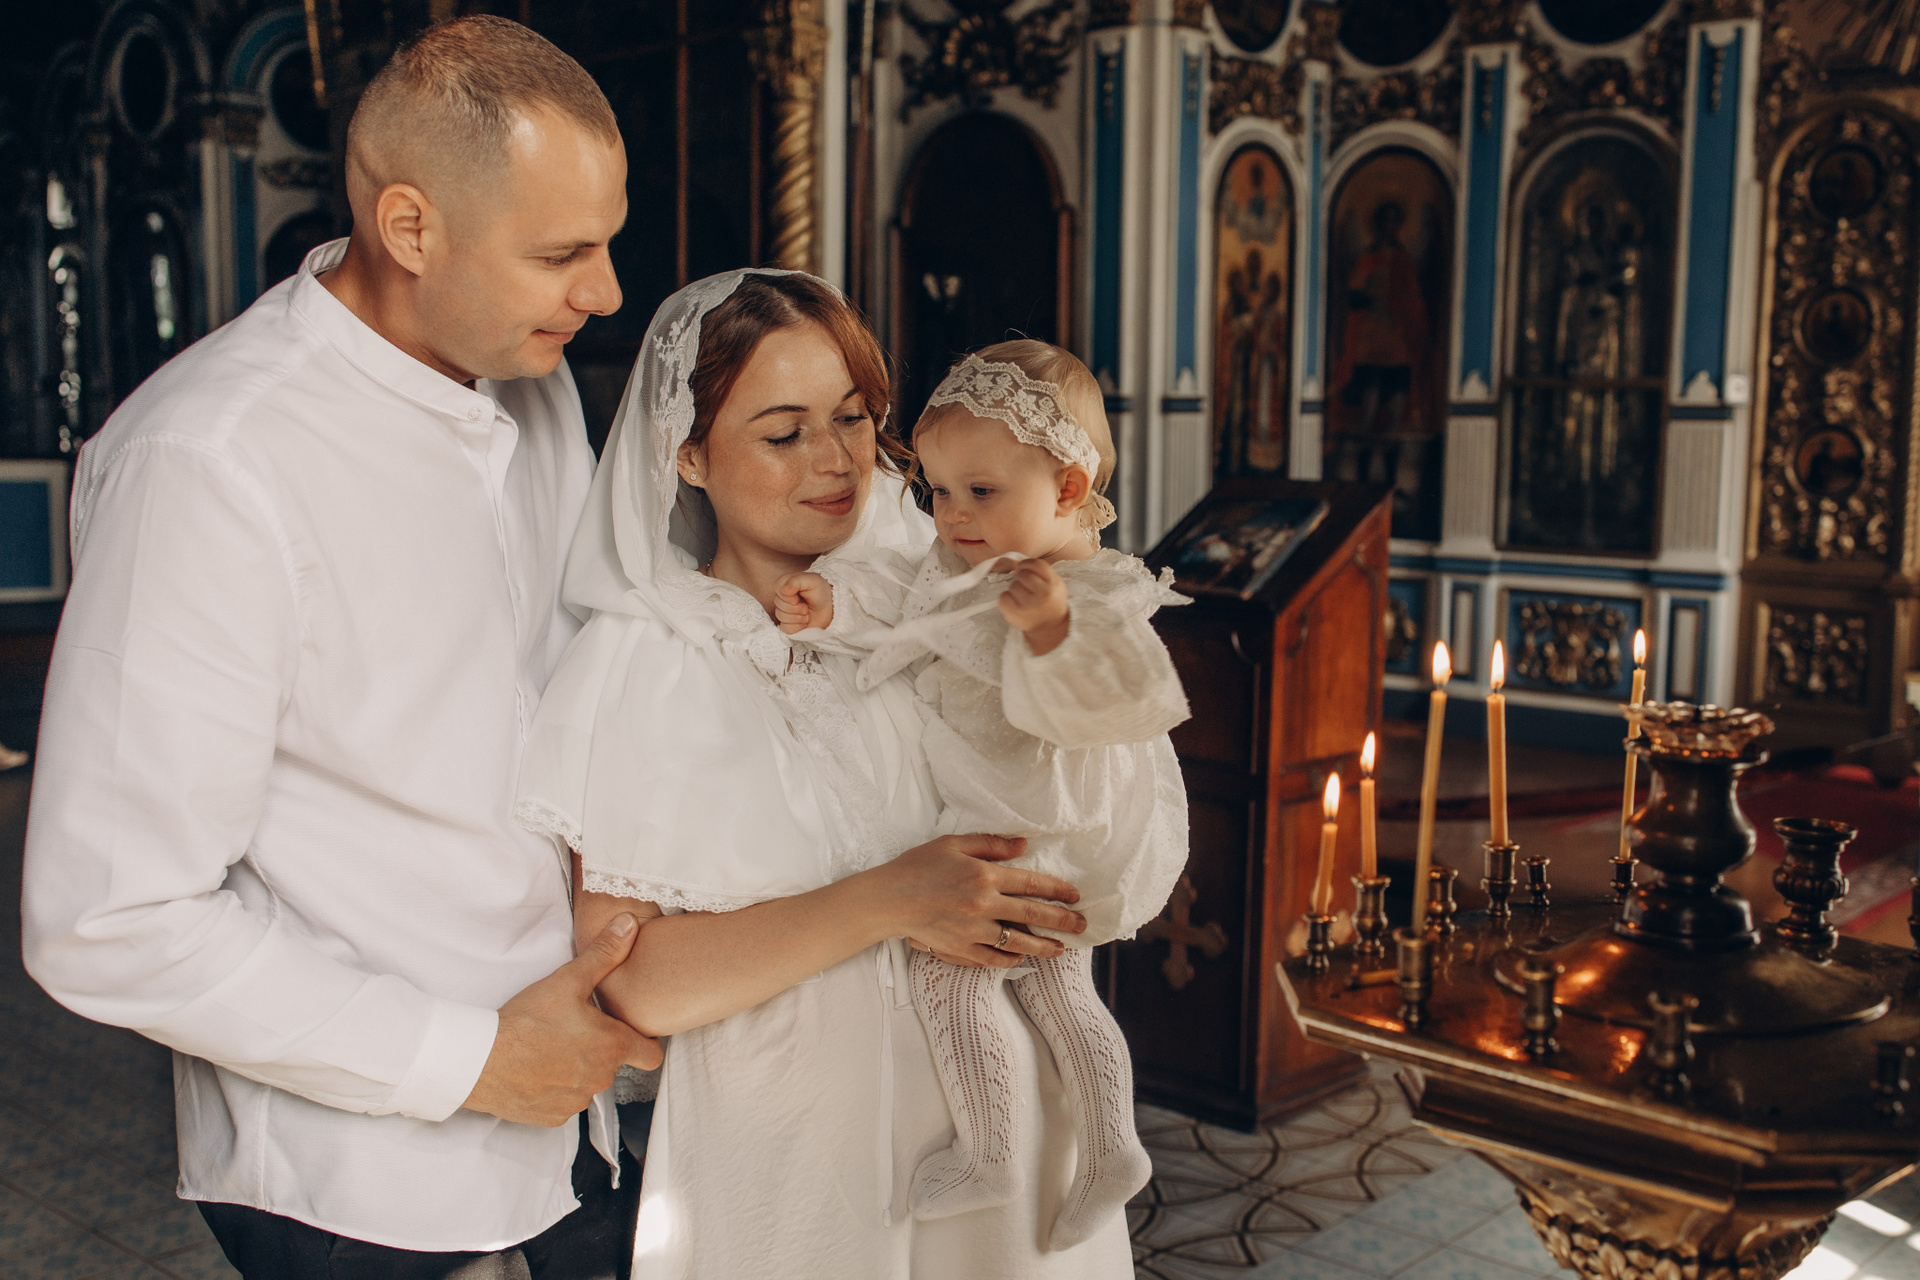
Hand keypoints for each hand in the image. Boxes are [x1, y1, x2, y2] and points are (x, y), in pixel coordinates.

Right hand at [463, 914, 662, 1126]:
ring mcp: (576, 1101)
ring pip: (588, 1083)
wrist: (480, 1060)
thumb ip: (605, 954)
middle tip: (574, 1030)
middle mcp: (601, 1079)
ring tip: (551, 1047)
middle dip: (600, 1049)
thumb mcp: (568, 980)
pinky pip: (564, 1102)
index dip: (645, 1042)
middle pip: (614, 1065)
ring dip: (577, 1068)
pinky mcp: (553, 1117)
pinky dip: (554, 1088)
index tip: (630, 1031)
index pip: (652, 1056)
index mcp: (612, 1047)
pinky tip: (536, 1069)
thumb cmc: (527, 1020)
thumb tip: (630, 925)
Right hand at [774, 571, 833, 633]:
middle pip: (779, 605)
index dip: (790, 596)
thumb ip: (796, 581)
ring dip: (798, 617)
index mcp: (784, 584)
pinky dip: (797, 626)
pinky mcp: (788, 625)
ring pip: (781, 617)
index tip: (800, 595)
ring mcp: (784, 612)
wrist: (830, 608)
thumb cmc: (821, 591)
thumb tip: (783, 590)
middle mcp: (781, 598)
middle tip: (806, 605)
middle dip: (796, 607)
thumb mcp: (812, 580)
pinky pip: (786, 628)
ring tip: (807, 613)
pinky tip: (804, 622)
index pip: (779, 591)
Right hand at [874, 833, 1085, 968]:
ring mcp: (973, 930)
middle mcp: (984, 905)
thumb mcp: (954, 844)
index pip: (1032, 884)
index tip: (1075, 896)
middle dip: (1063, 921)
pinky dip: (1011, 959)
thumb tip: (1024, 846)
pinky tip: (1022, 958)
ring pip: (1019, 942)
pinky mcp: (961, 949)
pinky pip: (993, 959)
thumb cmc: (918, 866)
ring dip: (1044, 947)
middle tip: (1082, 926)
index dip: (1058, 890)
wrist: (888, 898)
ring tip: (1061, 949)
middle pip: (1034, 915)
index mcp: (984, 876)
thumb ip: (991, 845)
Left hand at [994, 558, 1069, 654]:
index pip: (1036, 564)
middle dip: (1022, 578)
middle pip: (1023, 574)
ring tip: (1023, 598)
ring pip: (1013, 586)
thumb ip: (1037, 570)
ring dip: (1015, 589)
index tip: (1024, 568)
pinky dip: (1006, 599)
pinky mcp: (1016, 614)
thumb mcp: (1052, 582)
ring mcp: (1029, 605)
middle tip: (1026, 587)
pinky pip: (1003, 597)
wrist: (1051, 626)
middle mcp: (1043, 594)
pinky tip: (1015, 603)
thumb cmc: (1050, 601)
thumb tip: (1015, 562)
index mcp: (1054, 584)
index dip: (1027, 564)